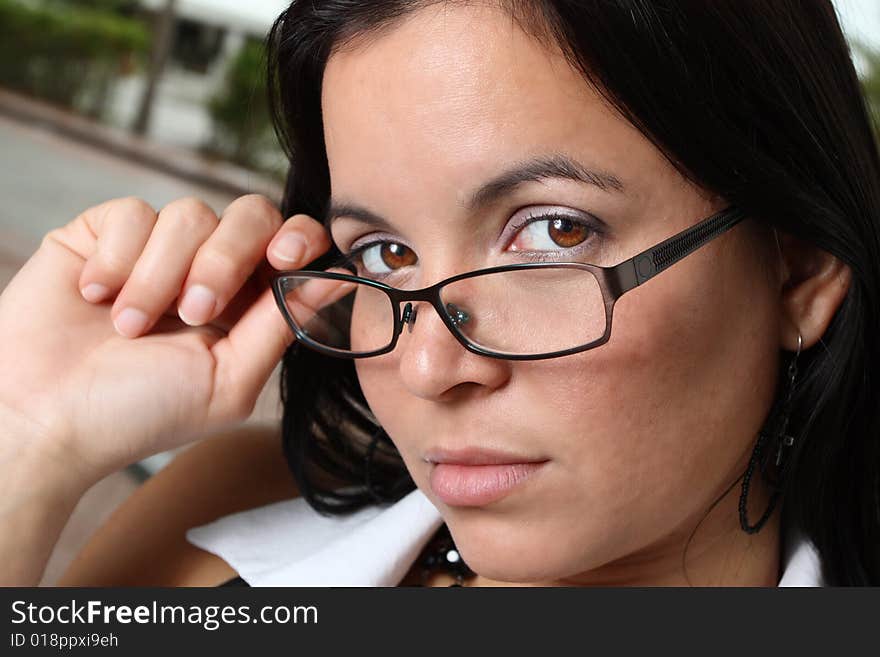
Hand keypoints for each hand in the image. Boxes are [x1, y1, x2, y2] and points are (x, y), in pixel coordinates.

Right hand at [0, 195, 330, 482]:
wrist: (44, 417)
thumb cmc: (138, 411)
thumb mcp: (228, 379)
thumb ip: (282, 323)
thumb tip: (339, 277)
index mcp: (246, 304)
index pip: (292, 244)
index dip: (299, 239)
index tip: (286, 256)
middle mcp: (206, 269)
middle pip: (249, 214)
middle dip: (226, 258)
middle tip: (194, 312)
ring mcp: (154, 249)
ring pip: (188, 213)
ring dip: (160, 276)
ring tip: (129, 327)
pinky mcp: (102, 234)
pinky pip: (131, 212)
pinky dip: (117, 259)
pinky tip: (95, 298)